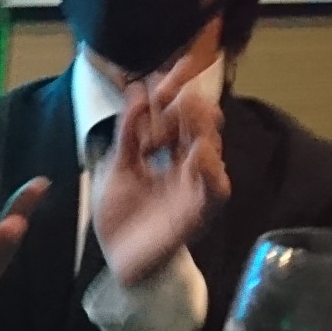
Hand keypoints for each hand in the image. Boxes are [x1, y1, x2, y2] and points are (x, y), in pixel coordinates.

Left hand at [92, 77, 227, 288]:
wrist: (116, 258)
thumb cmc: (119, 214)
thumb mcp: (117, 166)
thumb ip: (128, 132)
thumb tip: (137, 89)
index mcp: (167, 152)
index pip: (177, 115)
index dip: (175, 93)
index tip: (168, 72)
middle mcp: (186, 164)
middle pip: (198, 127)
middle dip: (191, 106)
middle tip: (178, 91)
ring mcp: (194, 187)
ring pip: (211, 150)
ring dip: (201, 128)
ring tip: (189, 110)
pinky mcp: (198, 212)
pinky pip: (215, 190)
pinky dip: (211, 170)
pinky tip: (199, 152)